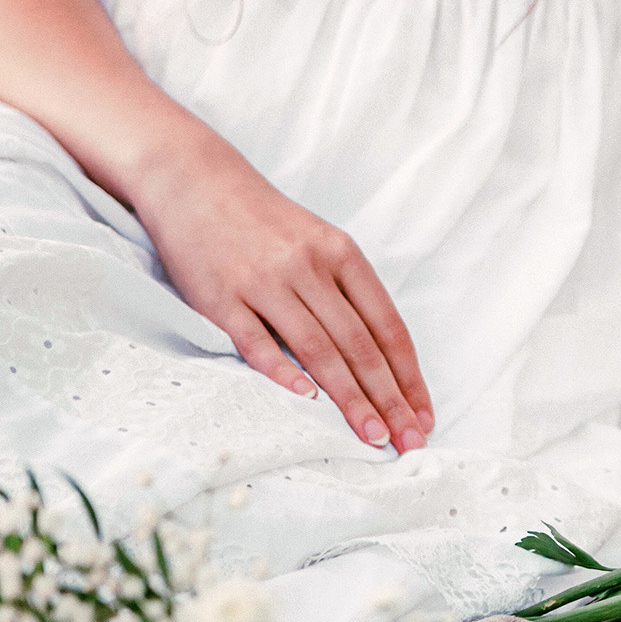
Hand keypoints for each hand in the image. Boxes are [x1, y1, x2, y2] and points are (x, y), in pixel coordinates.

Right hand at [132, 135, 432, 451]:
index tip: (424, 415)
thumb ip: (349, 294)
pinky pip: (256, 341)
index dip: (409, 376)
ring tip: (373, 436)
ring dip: (349, 398)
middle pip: (359, 345)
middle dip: (389, 398)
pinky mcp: (220, 296)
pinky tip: (309, 401)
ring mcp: (264, 282)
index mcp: (342, 255)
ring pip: (318, 349)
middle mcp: (308, 267)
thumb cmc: (267, 223)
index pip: (387, 327)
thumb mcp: (321, 244)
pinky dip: (283, 372)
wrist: (196, 181)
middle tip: (408, 440)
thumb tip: (384, 359)